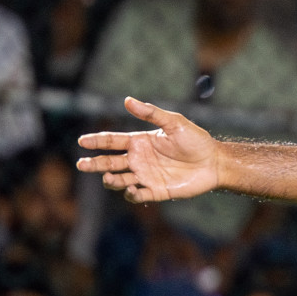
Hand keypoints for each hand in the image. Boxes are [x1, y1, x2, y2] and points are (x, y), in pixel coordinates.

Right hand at [76, 98, 220, 203]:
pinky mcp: (156, 191)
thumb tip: (128, 100)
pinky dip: (131, 193)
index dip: (97, 141)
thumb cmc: (196, 140)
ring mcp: (146, 176)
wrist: (215, 162)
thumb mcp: (174, 123)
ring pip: (119, 180)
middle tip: (82, 164)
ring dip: (111, 180)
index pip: (112, 141)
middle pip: (109, 162)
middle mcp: (139, 159)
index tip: (82, 141)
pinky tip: (132, 188)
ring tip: (109, 177)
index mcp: (140, 142)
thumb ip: (151, 114)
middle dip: (94, 164)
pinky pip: (138, 195)